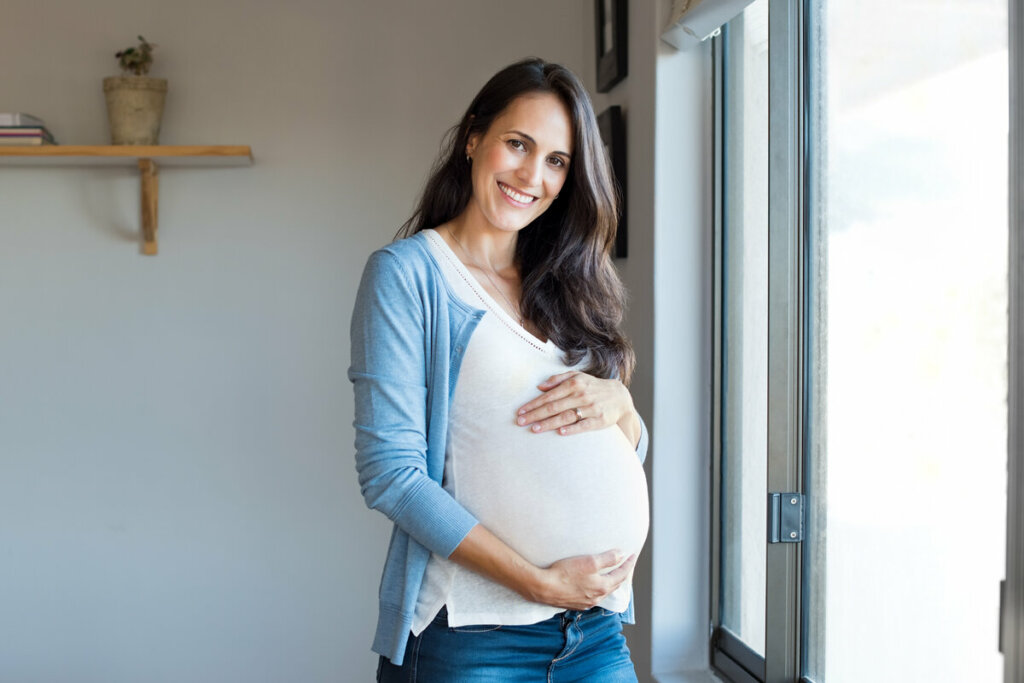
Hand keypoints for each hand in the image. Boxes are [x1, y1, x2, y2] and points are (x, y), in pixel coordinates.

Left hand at [516, 371, 638, 441]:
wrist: (619, 397)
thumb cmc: (593, 387)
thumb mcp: (578, 377)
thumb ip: (558, 379)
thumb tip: (540, 386)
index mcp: (574, 384)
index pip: (549, 395)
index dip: (534, 404)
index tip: (521, 411)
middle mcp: (581, 395)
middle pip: (554, 407)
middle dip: (536, 414)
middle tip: (521, 422)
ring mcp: (591, 408)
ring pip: (566, 416)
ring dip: (549, 423)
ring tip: (534, 429)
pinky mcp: (600, 420)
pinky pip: (584, 425)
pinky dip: (572, 428)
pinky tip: (561, 432)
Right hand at [528, 550, 636, 610]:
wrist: (543, 588)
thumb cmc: (565, 573)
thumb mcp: (589, 562)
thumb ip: (608, 559)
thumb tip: (622, 555)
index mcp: (602, 588)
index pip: (621, 575)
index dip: (628, 565)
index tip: (633, 555)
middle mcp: (596, 598)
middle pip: (614, 585)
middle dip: (621, 574)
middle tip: (626, 565)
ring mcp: (585, 603)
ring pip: (603, 592)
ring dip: (609, 583)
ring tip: (612, 574)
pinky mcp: (574, 604)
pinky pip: (592, 597)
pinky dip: (598, 589)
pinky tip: (593, 586)